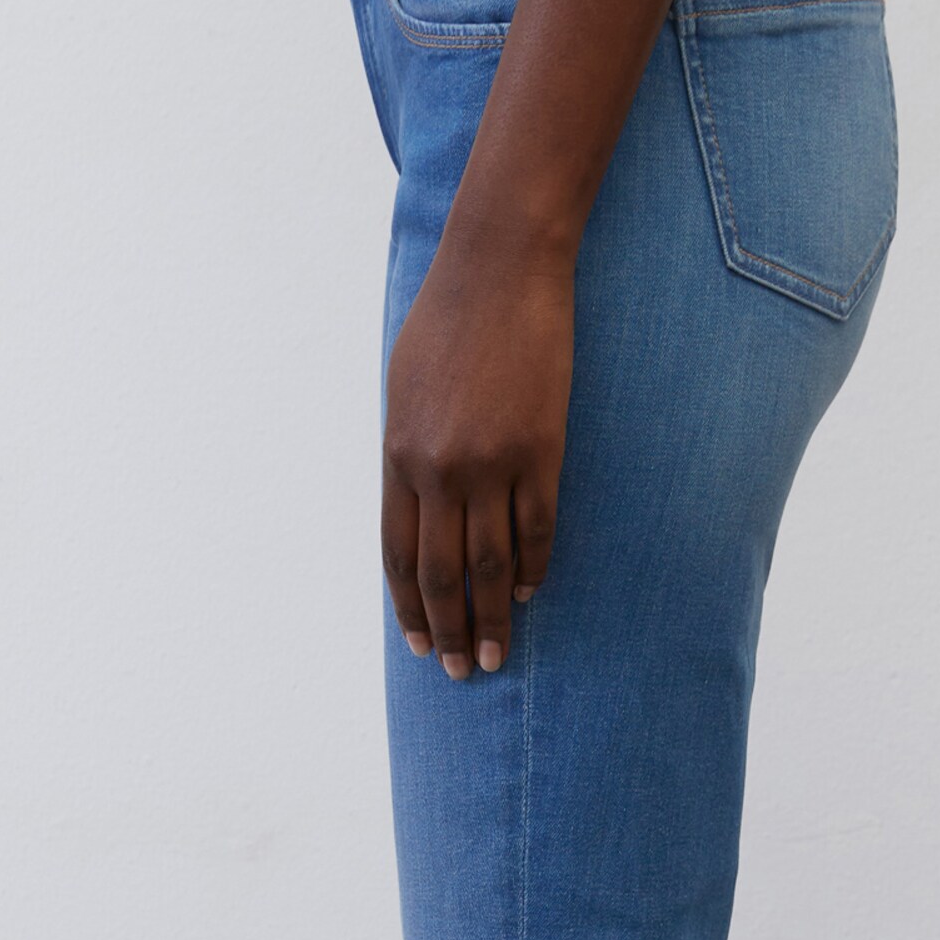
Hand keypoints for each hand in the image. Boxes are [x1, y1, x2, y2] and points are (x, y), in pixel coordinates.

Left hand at [382, 222, 573, 676]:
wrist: (500, 268)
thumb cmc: (447, 321)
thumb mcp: (405, 389)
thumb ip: (407, 453)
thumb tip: (417, 508)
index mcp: (399, 456)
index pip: (399, 554)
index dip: (408, 605)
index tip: (416, 642)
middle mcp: (440, 469)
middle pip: (442, 574)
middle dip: (447, 630)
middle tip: (459, 671)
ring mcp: (491, 463)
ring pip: (491, 565)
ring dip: (492, 618)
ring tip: (495, 655)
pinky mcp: (541, 451)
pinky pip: (536, 529)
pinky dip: (532, 568)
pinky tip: (529, 593)